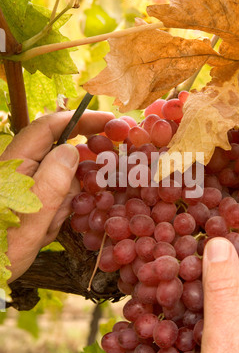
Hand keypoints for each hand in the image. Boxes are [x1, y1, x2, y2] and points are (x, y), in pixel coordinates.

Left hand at [1, 110, 113, 281]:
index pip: (49, 126)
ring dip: (61, 204)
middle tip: (75, 198)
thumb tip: (72, 151)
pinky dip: (56, 215)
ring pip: (60, 181)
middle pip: (59, 156)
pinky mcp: (29, 200)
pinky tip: (42, 233)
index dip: (80, 119)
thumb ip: (52, 183)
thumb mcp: (29, 221)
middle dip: (72, 178)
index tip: (109, 121)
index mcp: (15, 164)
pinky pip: (55, 198)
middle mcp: (20, 169)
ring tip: (45, 228)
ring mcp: (25, 185)